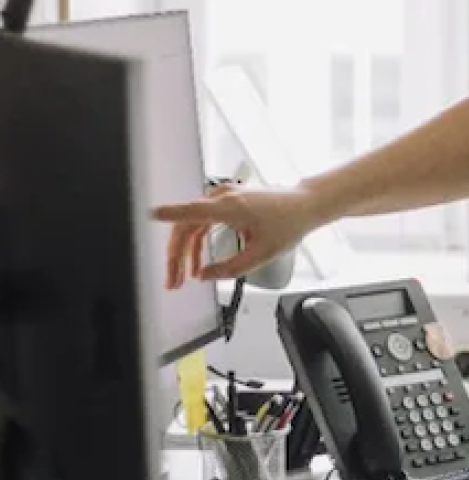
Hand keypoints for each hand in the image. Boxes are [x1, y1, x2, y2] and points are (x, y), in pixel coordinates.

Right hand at [152, 182, 317, 289]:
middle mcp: (223, 198)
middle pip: (186, 226)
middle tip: (172, 281)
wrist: (306, 204)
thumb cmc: (290, 222)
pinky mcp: (227, 203)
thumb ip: (229, 269)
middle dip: (176, 257)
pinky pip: (203, 223)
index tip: (150, 215)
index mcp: (231, 207)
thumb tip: (203, 276)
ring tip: (180, 278)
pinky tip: (195, 264)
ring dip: (184, 253)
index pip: (192, 211)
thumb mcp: (261, 254)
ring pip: (192, 227)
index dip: (169, 214)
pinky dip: (197, 243)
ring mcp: (224, 199)